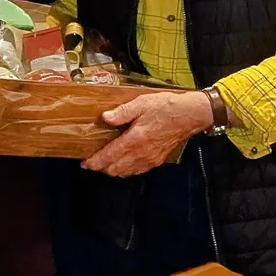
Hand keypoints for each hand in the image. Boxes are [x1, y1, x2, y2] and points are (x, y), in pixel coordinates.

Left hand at [81, 91, 213, 176]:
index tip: (85, 164)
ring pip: (126, 172)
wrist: (190, 115)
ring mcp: (150, 159)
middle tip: (93, 162)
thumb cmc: (167, 107)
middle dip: (102, 168)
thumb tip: (105, 117)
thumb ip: (122, 112)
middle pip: (116, 169)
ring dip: (114, 170)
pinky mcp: (157, 160)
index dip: (95, 162)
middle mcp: (141, 153)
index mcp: (135, 139)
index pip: (109, 156)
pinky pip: (138, 170)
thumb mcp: (141, 103)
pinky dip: (127, 170)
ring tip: (106, 163)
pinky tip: (124, 162)